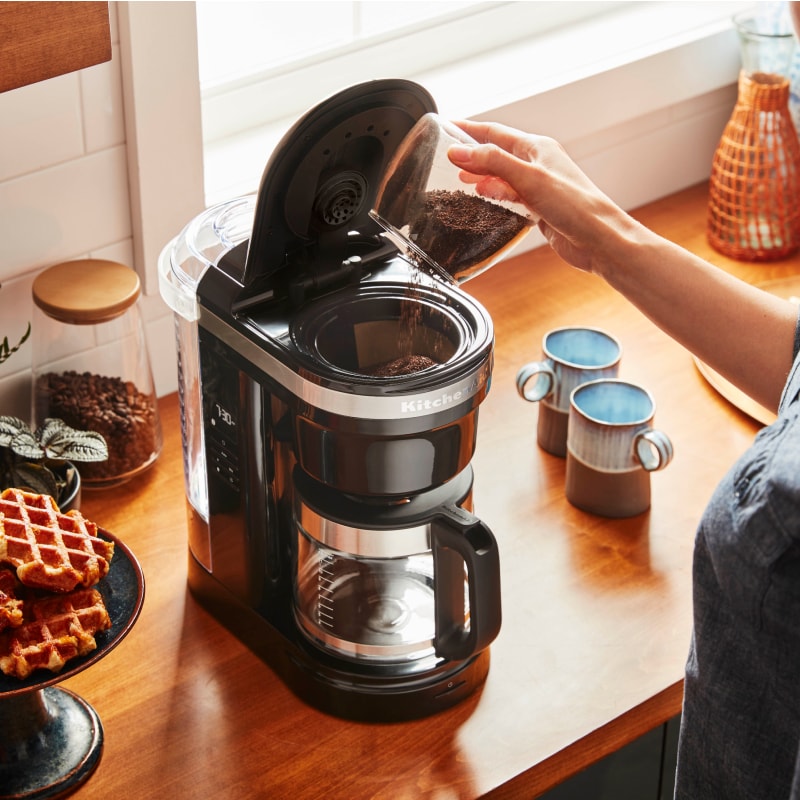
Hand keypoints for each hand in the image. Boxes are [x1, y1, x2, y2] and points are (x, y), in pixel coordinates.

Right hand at [447, 120, 637, 276]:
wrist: (597, 239)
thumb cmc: (574, 206)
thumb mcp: (528, 178)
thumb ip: (492, 163)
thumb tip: (459, 150)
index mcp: (537, 147)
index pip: (495, 132)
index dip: (469, 129)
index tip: (447, 126)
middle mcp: (538, 163)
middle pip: (497, 153)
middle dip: (473, 154)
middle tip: (448, 156)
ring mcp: (539, 186)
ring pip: (503, 175)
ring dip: (482, 175)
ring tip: (461, 177)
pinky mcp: (539, 207)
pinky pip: (511, 195)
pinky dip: (494, 194)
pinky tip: (484, 198)